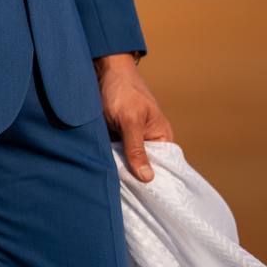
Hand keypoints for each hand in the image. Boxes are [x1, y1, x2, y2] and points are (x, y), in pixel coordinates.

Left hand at [93, 53, 173, 182]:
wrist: (103, 68)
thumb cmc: (122, 89)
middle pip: (143, 168)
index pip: (163, 168)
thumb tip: (148, 179)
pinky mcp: (116, 137)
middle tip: (123, 193)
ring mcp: (132, 139)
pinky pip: (116, 155)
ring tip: (113, 186)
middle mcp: (149, 140)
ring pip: (128, 163)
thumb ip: (137, 149)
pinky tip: (103, 172)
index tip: (143, 198)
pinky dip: (110, 161)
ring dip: (120, 170)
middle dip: (133, 178)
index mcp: (161, 136)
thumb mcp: (130, 120)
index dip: (153, 182)